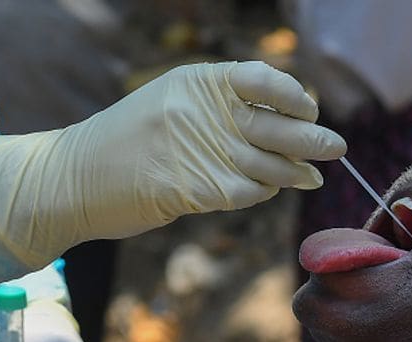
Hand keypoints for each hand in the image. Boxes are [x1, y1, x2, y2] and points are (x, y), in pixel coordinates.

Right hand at [0, 61, 345, 282]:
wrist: (74, 177)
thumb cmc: (132, 142)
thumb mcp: (176, 105)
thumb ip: (224, 111)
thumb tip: (287, 125)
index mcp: (198, 82)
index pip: (263, 79)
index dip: (295, 95)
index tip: (310, 109)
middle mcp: (202, 112)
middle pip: (277, 124)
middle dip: (314, 139)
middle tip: (337, 148)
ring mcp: (198, 150)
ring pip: (269, 164)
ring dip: (296, 173)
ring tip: (311, 177)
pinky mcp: (193, 188)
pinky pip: (247, 192)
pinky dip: (263, 192)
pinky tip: (269, 191)